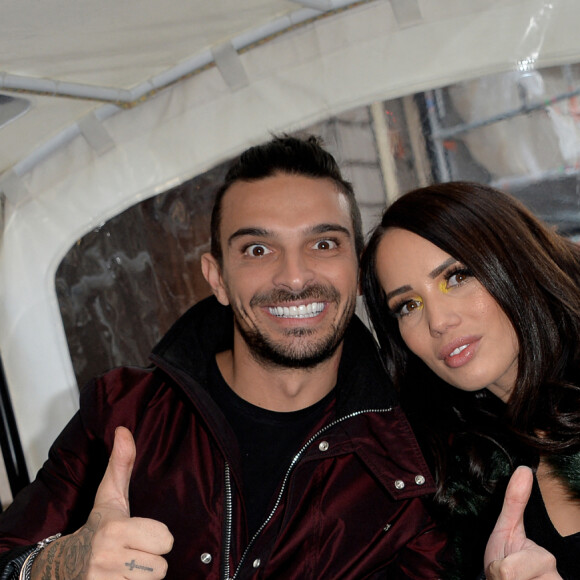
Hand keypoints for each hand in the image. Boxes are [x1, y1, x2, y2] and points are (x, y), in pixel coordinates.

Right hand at [31, 426, 173, 578]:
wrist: (62, 566)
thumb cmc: (96, 528)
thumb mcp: (109, 496)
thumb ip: (122, 464)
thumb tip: (123, 430)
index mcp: (115, 529)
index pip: (165, 539)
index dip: (157, 537)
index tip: (141, 534)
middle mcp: (108, 558)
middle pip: (161, 567)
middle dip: (150, 560)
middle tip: (134, 552)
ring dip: (141, 577)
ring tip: (126, 566)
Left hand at [484, 465, 560, 578]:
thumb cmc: (504, 556)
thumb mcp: (506, 528)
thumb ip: (514, 502)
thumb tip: (524, 470)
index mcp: (546, 562)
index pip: (507, 570)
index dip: (499, 568)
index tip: (503, 566)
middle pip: (508, 577)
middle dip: (501, 577)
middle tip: (505, 575)